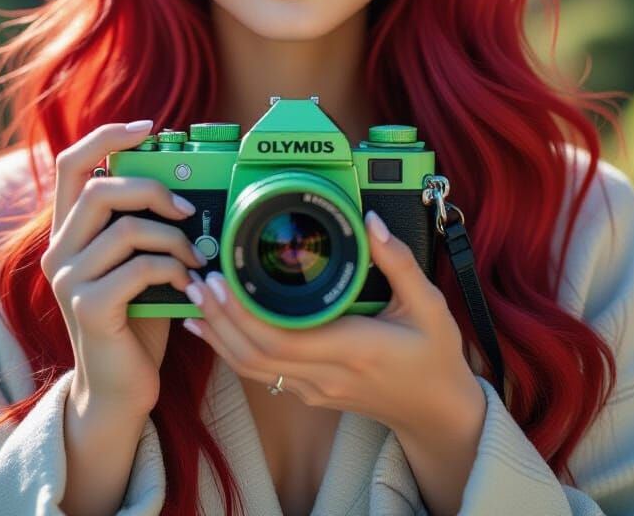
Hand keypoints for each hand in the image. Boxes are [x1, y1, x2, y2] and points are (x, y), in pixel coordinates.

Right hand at [39, 120, 209, 415]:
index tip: (149, 127)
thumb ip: (142, 224)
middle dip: (153, 190)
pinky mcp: (88, 307)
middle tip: (190, 210)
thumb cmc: (138, 317)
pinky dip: (174, 269)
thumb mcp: (137, 260)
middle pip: (99, 189)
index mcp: (67, 232)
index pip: (71, 164)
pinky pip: (140, 267)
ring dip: (175, 238)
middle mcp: (58, 252)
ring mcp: (68, 280)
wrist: (121, 388)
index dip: (107, 137)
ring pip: (126, 228)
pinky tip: (188, 285)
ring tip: (197, 258)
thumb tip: (188, 181)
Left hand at [180, 209, 484, 437]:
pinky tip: (213, 328)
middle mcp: (327, 375)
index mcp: (354, 349)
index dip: (243, 314)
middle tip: (198, 280)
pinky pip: (262, 372)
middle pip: (256, 355)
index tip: (221, 280)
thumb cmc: (435, 356)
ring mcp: (315, 389)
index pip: (283, 339)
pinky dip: (232, 349)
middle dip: (220, 318)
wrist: (437, 411)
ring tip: (196, 297)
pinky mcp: (310, 392)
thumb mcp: (429, 305)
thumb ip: (399, 262)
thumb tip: (371, 221)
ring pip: (252, 368)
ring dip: (219, 334)